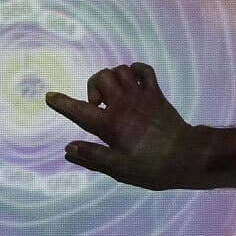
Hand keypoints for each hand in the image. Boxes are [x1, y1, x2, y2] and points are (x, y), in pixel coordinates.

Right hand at [44, 63, 210, 190]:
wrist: (184, 153)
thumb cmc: (149, 163)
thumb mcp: (118, 165)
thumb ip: (93, 155)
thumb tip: (68, 148)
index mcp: (110, 122)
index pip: (80, 109)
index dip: (63, 102)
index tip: (50, 96)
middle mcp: (123, 103)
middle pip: (101, 77)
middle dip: (94, 86)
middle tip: (98, 104)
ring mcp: (140, 94)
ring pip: (120, 70)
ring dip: (113, 78)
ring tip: (114, 93)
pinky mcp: (155, 92)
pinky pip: (144, 70)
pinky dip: (136, 70)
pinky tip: (132, 82)